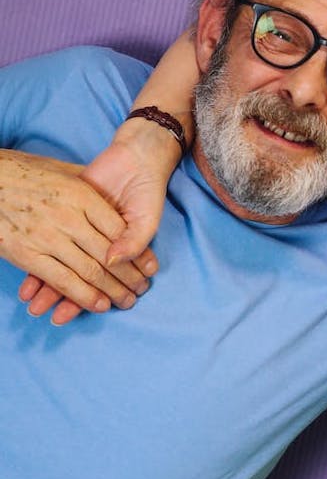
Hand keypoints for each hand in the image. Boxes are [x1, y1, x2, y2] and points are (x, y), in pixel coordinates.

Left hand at [13, 120, 179, 323]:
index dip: (86, 300)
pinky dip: (39, 264)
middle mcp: (95, 247)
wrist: (136, 159)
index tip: (69, 316)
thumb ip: (134, 243)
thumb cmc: (147, 193)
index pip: (95, 282)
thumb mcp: (146, 221)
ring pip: (60, 266)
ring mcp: (79, 233)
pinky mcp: (68, 217)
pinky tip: (28, 282)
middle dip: (64, 300)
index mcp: (115, 252)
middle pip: (75, 278)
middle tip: (52, 318)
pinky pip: (50, 245)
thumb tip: (112, 261)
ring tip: (34, 307)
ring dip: (48, 289)